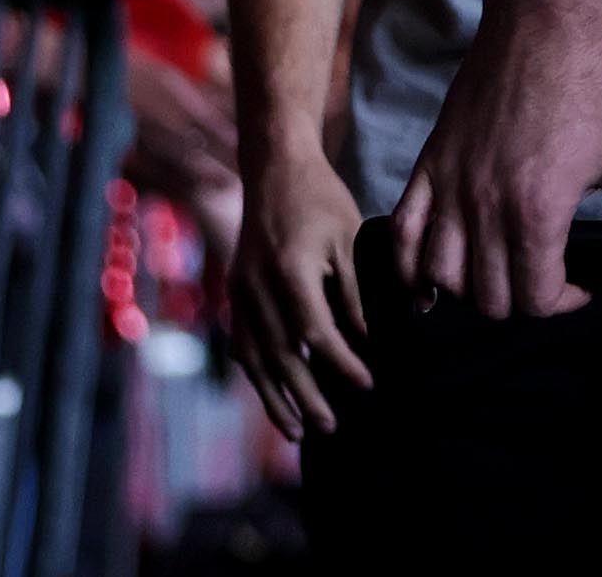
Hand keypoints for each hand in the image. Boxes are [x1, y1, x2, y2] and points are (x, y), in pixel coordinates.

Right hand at [226, 147, 370, 441]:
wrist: (273, 169)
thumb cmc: (320, 199)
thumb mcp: (348, 239)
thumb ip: (354, 293)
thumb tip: (366, 340)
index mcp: (289, 272)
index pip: (316, 334)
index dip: (341, 364)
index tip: (367, 385)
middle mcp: (256, 289)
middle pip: (281, 357)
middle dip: (306, 397)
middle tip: (330, 428)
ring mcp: (239, 293)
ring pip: (255, 359)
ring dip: (276, 398)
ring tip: (297, 432)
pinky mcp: (233, 293)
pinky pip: (242, 344)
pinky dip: (258, 375)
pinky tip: (272, 396)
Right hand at [386, 0, 601, 320]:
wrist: (545, 26)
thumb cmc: (597, 88)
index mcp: (538, 210)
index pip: (535, 298)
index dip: (564, 302)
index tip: (581, 284)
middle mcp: (486, 206)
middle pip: (488, 297)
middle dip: (520, 300)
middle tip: (542, 279)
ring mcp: (451, 187)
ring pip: (441, 277)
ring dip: (469, 290)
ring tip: (495, 277)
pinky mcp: (430, 165)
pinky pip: (402, 236)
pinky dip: (407, 271)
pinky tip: (424, 287)